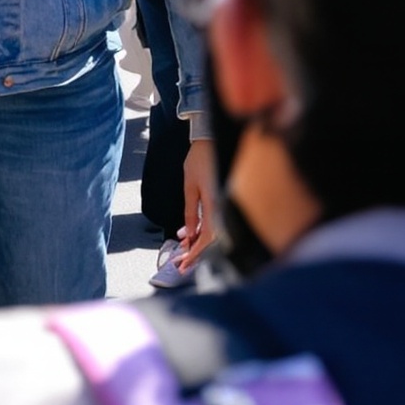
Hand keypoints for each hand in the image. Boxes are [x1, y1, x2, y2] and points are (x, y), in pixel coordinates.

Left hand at [177, 138, 217, 271]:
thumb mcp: (190, 186)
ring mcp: (223, 203)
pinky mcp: (222, 199)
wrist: (210, 140)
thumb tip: (189, 234)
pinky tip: (190, 235)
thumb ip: (191, 211)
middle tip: (181, 265)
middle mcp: (222, 207)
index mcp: (215, 205)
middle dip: (196, 254)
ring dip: (198, 244)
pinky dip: (202, 232)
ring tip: (183, 251)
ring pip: (214, 233)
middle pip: (212, 240)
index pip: (207, 238)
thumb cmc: (199, 159)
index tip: (183, 264)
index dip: (196, 253)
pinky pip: (214, 222)